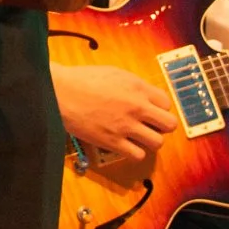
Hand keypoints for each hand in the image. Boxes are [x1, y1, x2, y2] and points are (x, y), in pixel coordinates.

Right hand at [54, 64, 178, 162]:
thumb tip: (144, 97)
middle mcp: (136, 107)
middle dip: (161, 126)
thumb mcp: (113, 73)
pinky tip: (125, 145)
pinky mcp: (113, 141)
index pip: (167, 103)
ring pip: (157, 143)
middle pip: (169, 124)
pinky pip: (138, 155)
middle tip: (149, 126)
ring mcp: (126, 126)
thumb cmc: (81, 79)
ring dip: (149, 141)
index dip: (159, 108)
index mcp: (137, 87)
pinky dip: (134, 152)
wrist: (59, 92)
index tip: (150, 111)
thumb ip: (133, 85)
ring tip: (137, 137)